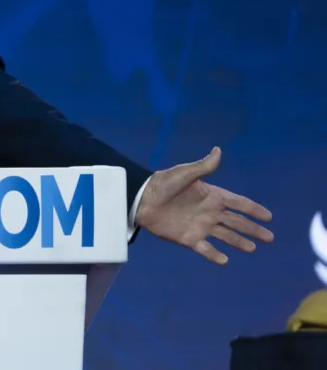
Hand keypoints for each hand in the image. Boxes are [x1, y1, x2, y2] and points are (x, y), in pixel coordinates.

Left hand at [135, 146, 272, 263]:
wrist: (141, 200)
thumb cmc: (162, 183)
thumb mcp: (184, 173)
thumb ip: (203, 167)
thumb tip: (218, 150)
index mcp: (211, 196)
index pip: (238, 203)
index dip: (253, 209)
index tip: (269, 216)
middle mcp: (209, 212)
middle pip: (237, 222)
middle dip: (253, 229)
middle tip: (270, 238)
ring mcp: (200, 226)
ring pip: (226, 236)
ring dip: (239, 242)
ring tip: (253, 249)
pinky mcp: (188, 239)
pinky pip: (205, 249)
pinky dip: (214, 255)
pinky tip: (225, 260)